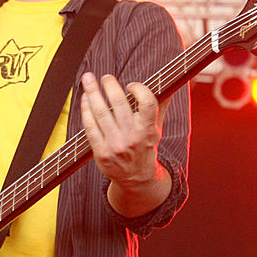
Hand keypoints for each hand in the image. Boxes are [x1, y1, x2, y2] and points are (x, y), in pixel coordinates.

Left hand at [80, 72, 170, 215]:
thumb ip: (160, 106)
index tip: (130, 85)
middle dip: (109, 85)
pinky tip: (85, 100)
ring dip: (92, 93)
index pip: (147, 103)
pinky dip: (86, 110)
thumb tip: (170, 84)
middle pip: (118, 103)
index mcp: (148, 129)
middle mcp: (132, 137)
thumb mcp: (156, 129)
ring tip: (88, 80)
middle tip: (105, 77)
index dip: (139, 89)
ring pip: (101, 112)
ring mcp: (115, 145)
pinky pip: (90, 127)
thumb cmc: (145, 147)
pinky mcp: (101, 152)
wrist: (136, 178)